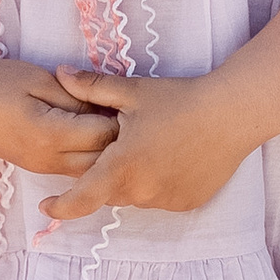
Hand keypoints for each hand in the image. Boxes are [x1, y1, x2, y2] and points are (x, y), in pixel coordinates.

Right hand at [0, 56, 119, 180]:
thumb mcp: (39, 79)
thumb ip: (75, 95)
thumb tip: (106, 107)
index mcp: (49, 134)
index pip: (103, 134)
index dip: (121, 117)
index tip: (130, 99)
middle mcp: (47, 159)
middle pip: (102, 161)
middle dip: (120, 141)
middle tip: (130, 114)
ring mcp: (41, 167)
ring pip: (89, 172)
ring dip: (106, 154)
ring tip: (115, 126)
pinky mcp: (36, 167)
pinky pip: (74, 170)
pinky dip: (90, 159)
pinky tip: (95, 138)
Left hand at [37, 66, 249, 219]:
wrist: (232, 113)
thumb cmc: (180, 100)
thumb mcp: (132, 92)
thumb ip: (90, 87)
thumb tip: (58, 73)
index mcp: (121, 167)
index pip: (81, 199)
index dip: (60, 206)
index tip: (46, 206)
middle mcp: (142, 191)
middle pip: (108, 192)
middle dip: (104, 174)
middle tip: (117, 145)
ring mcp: (166, 200)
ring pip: (135, 195)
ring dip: (132, 179)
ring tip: (149, 145)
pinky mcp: (187, 202)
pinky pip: (160, 197)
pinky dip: (156, 183)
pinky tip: (169, 157)